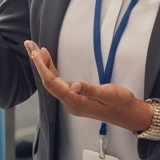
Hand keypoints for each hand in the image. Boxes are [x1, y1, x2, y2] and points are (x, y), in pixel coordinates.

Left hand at [25, 40, 153, 131]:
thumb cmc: (121, 103)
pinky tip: (49, 62)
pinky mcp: (77, 98)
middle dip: (37, 63)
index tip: (35, 53)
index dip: (42, 67)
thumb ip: (91, 90)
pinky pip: (58, 83)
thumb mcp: (109, 94)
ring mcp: (73, 101)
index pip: (53, 83)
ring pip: (52, 82)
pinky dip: (52, 70)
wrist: (130, 115)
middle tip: (29, 44)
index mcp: (75, 102)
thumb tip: (74, 85)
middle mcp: (70, 103)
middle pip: (48, 82)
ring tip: (35, 49)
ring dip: (43, 65)